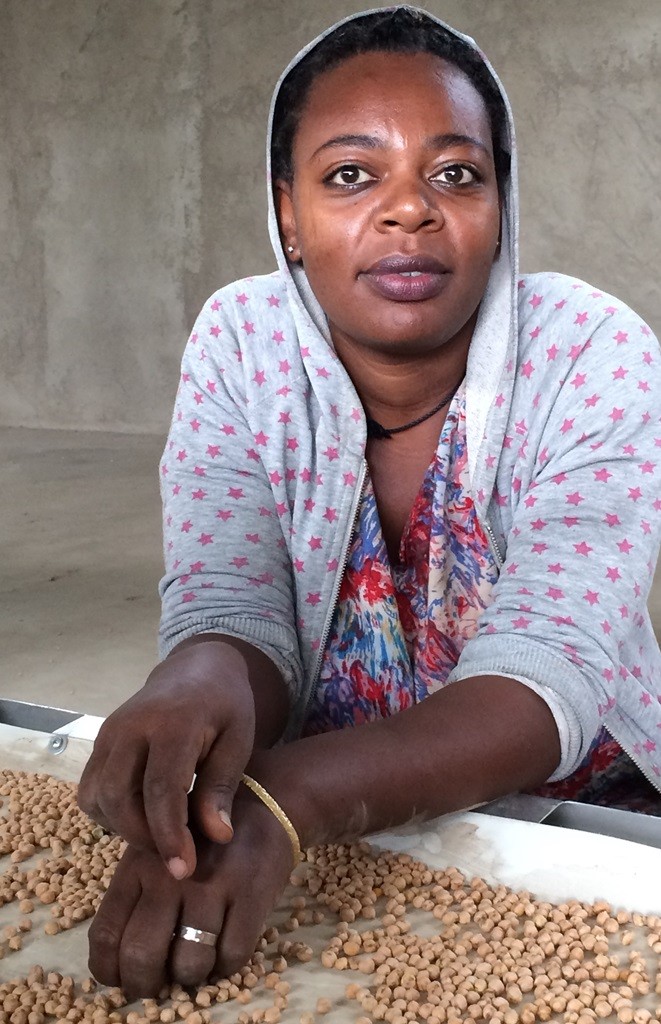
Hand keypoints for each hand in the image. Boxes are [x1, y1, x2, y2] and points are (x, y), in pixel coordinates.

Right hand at [78, 640, 255, 877]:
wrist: (195, 670)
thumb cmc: (225, 706)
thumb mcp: (239, 740)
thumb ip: (222, 786)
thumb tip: (217, 836)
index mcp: (173, 722)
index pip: (162, 789)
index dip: (170, 835)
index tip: (183, 869)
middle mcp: (131, 726)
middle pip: (120, 797)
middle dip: (143, 836)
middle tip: (174, 855)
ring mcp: (109, 733)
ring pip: (97, 797)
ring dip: (123, 827)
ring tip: (160, 834)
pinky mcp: (99, 742)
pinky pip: (90, 789)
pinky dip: (110, 813)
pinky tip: (141, 816)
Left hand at [87, 794, 293, 998]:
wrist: (262, 803)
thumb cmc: (199, 836)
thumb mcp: (155, 851)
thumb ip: (136, 896)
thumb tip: (120, 960)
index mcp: (139, 866)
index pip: (106, 934)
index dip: (110, 971)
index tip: (122, 979)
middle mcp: (170, 877)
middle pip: (142, 956)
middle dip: (147, 985)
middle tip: (158, 985)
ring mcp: (212, 886)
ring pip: (190, 964)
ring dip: (191, 977)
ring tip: (195, 963)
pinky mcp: (250, 895)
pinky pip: (232, 957)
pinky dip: (226, 967)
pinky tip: (224, 952)